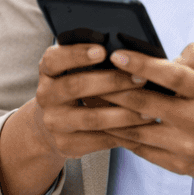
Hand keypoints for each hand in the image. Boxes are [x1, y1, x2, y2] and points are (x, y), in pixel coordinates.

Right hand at [0, 44, 150, 194]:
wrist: (50, 126)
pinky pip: (98, 139)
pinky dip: (122, 134)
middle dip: (111, 81)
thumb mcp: (71, 71)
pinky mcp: (65, 144)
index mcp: (47, 71)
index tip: (103, 50)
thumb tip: (126, 52)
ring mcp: (54, 122)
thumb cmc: (72, 90)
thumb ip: (89, 60)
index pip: (55, 59)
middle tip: (140, 78)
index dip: (77, 54)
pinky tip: (140, 129)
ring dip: (123, 114)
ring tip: (148, 110)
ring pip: (91, 118)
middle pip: (75, 86)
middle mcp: (45, 96)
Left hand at [102, 42, 193, 194]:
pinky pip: (139, 148)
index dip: (142, 65)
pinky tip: (104, 121)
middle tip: (88, 74)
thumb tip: (167, 56)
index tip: (116, 55)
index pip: (172, 76)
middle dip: (112, 88)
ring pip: (135, 129)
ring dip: (107, 113)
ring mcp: (186, 147)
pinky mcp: (178, 165)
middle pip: (144, 103)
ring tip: (87, 98)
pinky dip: (119, 134)